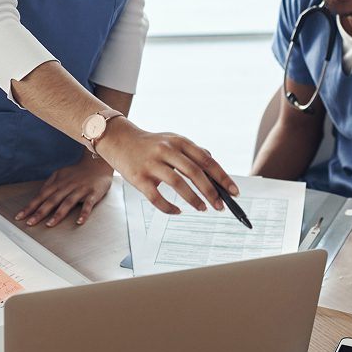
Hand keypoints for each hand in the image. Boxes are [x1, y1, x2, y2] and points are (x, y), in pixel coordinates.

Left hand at [15, 155, 113, 226]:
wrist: (98, 164)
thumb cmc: (77, 172)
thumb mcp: (60, 174)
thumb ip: (49, 184)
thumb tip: (38, 195)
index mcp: (58, 183)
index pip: (41, 196)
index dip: (30, 207)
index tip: (20, 217)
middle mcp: (67, 186)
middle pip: (51, 201)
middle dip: (40, 212)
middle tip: (30, 223)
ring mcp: (80, 190)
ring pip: (67, 203)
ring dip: (58, 214)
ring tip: (49, 225)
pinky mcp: (93, 193)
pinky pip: (88, 205)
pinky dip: (84, 213)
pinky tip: (79, 222)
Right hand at [95, 120, 236, 214]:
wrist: (118, 139)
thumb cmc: (150, 143)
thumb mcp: (173, 140)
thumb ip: (193, 152)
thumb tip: (214, 167)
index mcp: (179, 142)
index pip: (206, 160)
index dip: (222, 177)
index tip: (233, 192)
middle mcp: (166, 150)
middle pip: (194, 172)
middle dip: (210, 192)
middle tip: (220, 206)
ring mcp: (152, 164)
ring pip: (177, 184)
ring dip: (193, 199)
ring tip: (202, 209)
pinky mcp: (139, 178)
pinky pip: (156, 197)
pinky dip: (169, 207)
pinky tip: (178, 211)